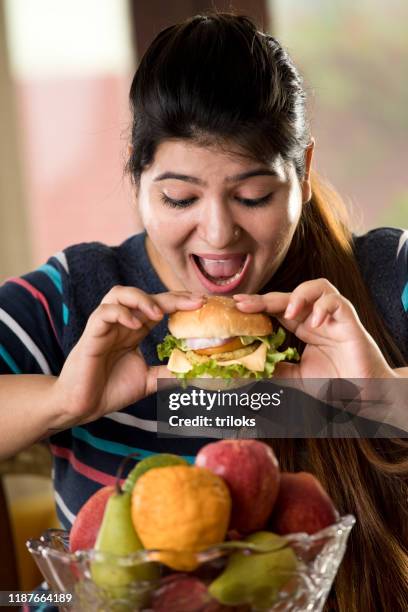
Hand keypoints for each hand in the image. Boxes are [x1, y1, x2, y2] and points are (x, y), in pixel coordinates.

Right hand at [52, 287, 203, 425]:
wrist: (81, 406)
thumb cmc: (110, 390)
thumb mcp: (148, 380)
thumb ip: (169, 373)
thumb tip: (197, 373)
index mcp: (135, 330)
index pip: (159, 307)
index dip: (180, 302)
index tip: (202, 303)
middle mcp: (121, 323)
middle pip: (145, 296)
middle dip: (171, 296)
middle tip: (195, 301)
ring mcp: (105, 326)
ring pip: (119, 294)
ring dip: (142, 298)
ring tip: (158, 313)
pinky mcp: (91, 335)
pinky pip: (103, 313)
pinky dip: (120, 314)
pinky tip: (135, 325)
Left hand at [234, 278, 395, 380]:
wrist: (366, 394)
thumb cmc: (337, 383)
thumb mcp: (298, 377)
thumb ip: (277, 369)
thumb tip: (250, 369)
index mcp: (302, 327)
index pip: (276, 309)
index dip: (257, 305)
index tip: (236, 306)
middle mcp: (315, 317)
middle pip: (288, 297)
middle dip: (265, 298)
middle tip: (244, 304)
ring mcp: (333, 316)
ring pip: (317, 286)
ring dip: (299, 295)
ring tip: (288, 313)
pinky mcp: (350, 320)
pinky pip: (336, 301)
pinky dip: (324, 307)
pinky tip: (316, 324)